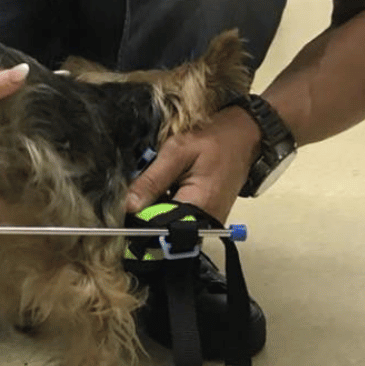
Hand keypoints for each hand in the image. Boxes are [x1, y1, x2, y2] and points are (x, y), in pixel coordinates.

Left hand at [124, 106, 261, 223]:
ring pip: (169, 224)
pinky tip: (163, 188)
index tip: (121, 207)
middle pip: (163, 229)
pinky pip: (178, 217)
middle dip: (144, 212)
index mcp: (200, 207)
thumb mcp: (177, 151)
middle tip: (134, 191)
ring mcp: (208, 221)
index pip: (159, 227)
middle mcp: (206, 222)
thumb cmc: (214, 139)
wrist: (242, 136)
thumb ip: (152, 180)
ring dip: (154, 208)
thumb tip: (128, 206)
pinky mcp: (206, 216)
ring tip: (151, 186)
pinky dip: (166, 204)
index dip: (137, 219)